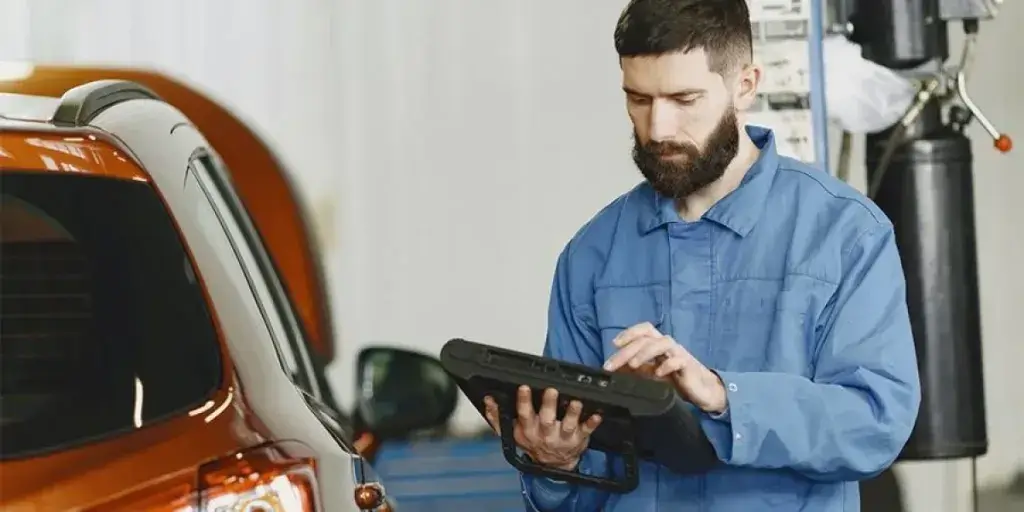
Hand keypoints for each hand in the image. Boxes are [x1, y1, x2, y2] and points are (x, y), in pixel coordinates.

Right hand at [483, 386, 601, 470]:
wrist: (553, 465)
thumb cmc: (533, 443)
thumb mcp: (512, 433)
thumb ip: (498, 417)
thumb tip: (488, 400)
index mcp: (528, 430)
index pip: (524, 414)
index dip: (523, 401)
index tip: (524, 387)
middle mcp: (545, 434)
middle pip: (546, 418)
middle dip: (548, 404)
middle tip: (551, 390)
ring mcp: (563, 437)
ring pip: (567, 424)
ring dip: (572, 413)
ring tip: (576, 401)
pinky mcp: (579, 439)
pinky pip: (587, 430)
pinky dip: (592, 423)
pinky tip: (597, 414)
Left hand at [603, 322, 727, 413]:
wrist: (701, 389)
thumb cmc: (675, 378)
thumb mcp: (650, 373)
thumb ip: (633, 369)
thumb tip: (612, 368)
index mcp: (658, 344)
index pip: (644, 330)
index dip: (629, 333)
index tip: (613, 344)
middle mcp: (667, 345)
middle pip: (646, 339)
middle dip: (627, 350)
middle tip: (611, 365)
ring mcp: (678, 353)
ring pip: (662, 343)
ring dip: (645, 353)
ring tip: (633, 365)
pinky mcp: (688, 365)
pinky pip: (678, 360)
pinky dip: (667, 365)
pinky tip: (658, 373)